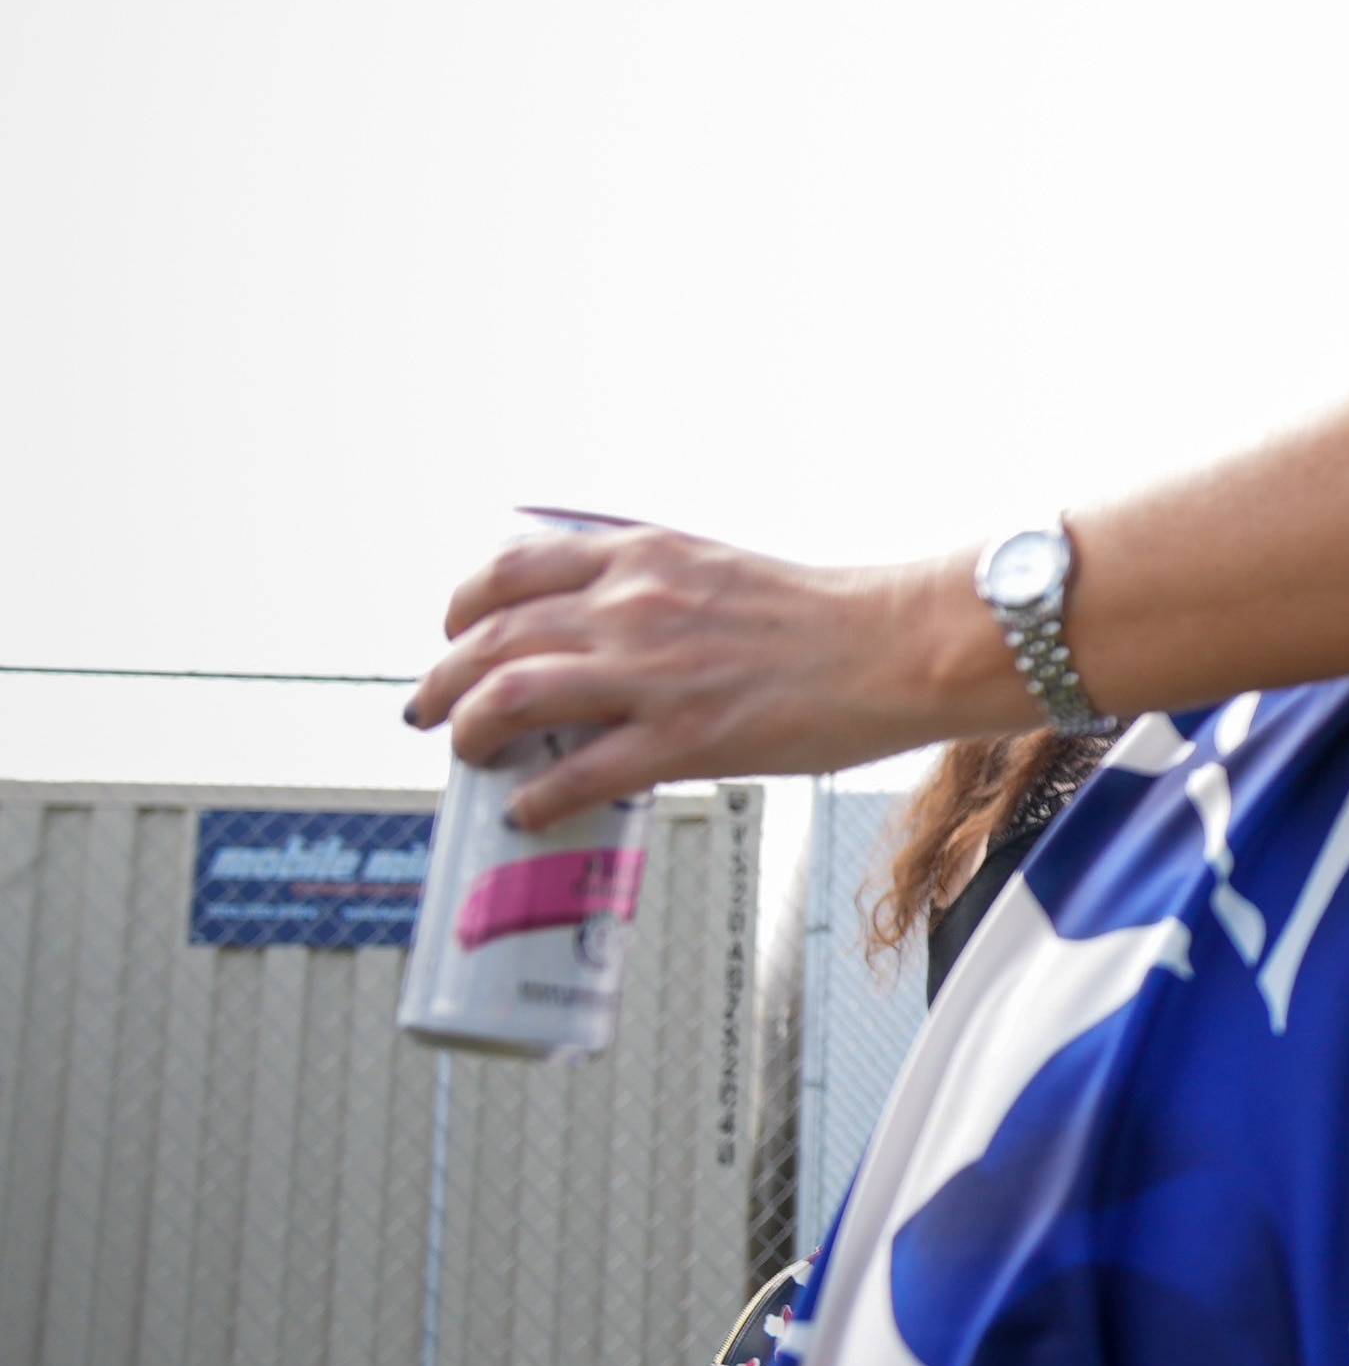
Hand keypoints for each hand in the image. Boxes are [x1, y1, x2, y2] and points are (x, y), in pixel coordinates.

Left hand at [406, 520, 1020, 828]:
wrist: (902, 645)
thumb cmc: (832, 617)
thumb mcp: (722, 567)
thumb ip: (654, 585)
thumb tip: (605, 620)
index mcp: (645, 556)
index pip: (510, 567)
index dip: (462, 608)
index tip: (457, 634)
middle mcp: (633, 605)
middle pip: (488, 638)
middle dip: (440, 681)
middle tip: (429, 711)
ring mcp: (653, 674)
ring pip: (505, 699)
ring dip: (467, 733)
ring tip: (469, 755)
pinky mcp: (682, 739)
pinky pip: (573, 776)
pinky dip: (533, 798)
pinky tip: (528, 810)